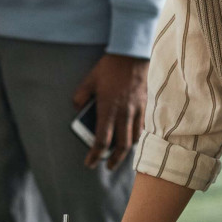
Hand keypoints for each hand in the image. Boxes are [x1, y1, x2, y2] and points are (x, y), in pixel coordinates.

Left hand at [73, 54, 146, 170]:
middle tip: (108, 166)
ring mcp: (137, 110)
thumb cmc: (109, 68)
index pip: (102, 140)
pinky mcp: (145, 105)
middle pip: (121, 146)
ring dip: (127, 149)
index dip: (95, 155)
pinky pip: (142, 126)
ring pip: (134, 138)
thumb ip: (80, 96)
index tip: (89, 163)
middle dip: (114, 160)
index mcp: (108, 110)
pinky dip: (137, 135)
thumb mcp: (89, 80)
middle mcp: (124, 114)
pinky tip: (132, 135)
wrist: (131, 55)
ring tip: (120, 153)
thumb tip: (77, 107)